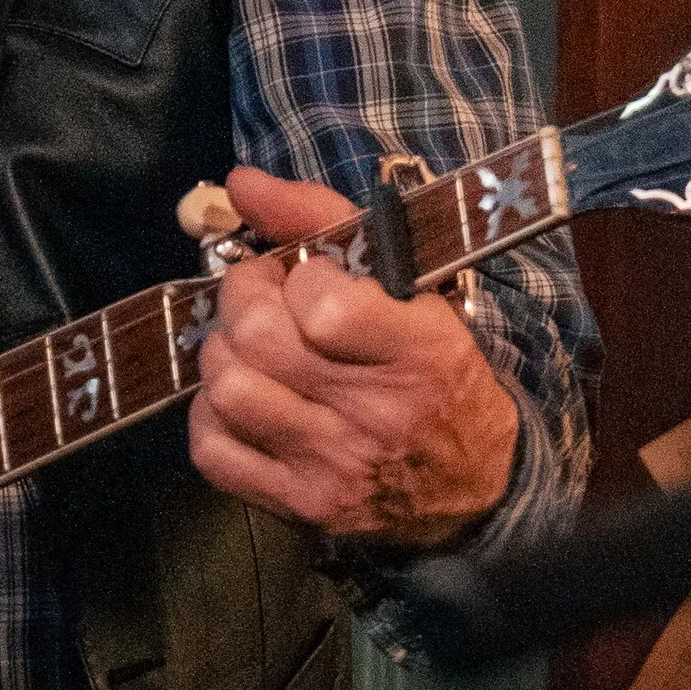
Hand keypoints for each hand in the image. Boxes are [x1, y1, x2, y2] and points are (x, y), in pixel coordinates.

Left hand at [187, 165, 520, 545]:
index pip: (322, 304)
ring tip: (251, 350)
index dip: (298, 277)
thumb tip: (240, 182)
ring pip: (227, 390)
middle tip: (260, 297)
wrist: (479, 488)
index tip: (309, 276)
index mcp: (419, 352)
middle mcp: (375, 414)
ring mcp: (332, 466)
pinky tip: (244, 401)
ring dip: (225, 356)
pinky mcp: (299, 506)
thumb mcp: (414, 289)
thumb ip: (327, 221)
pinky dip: (211, 417)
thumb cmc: (438, 374)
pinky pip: (213, 451)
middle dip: (242, 300)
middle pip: (257, 340)